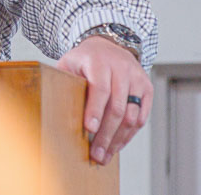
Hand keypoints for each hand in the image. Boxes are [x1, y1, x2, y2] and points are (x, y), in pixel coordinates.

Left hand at [56, 35, 151, 164]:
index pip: (100, 88)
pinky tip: (117, 145)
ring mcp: (137, 79)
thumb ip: (63, 80)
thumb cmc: (85, 59)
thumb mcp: (69, 62)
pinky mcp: (147, 89)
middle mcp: (122, 69)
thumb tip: (54, 106)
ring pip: (132, 116)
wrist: (109, 45)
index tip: (88, 129)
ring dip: (118, 139)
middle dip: (106, 134)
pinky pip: (141, 117)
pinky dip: (129, 134)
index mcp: (99, 61)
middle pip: (117, 107)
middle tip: (96, 154)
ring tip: (105, 155)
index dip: (95, 110)